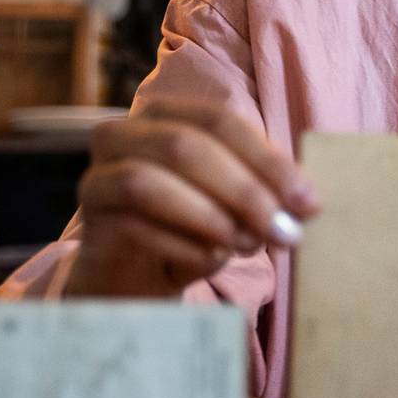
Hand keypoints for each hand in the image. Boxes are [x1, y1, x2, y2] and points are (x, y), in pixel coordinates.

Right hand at [63, 96, 319, 297]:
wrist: (135, 283)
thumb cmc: (191, 232)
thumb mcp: (233, 205)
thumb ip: (264, 192)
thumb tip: (307, 203)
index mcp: (165, 115)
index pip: (220, 122)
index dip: (267, 160)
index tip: (308, 202)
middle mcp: (122, 135)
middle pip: (185, 147)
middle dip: (243, 190)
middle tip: (284, 230)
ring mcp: (98, 177)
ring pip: (149, 183)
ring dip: (209, 216)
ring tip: (246, 246)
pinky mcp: (89, 221)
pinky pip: (133, 226)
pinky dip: (182, 245)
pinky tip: (211, 261)